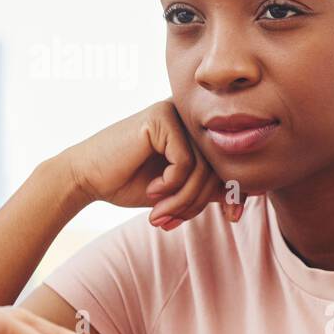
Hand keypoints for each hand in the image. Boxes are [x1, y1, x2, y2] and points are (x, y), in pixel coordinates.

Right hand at [60, 100, 240, 227]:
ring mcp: (174, 112)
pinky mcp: (160, 117)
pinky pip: (185, 161)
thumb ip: (207, 187)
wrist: (85, 179)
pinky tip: (152, 191)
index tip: (233, 218)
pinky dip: (171, 185)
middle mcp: (187, 115)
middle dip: (197, 202)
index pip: (227, 161)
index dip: (234, 191)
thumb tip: (248, 192)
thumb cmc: (128, 183)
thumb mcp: (178, 189)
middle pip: (216, 166)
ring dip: (183, 200)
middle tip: (171, 221)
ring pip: (202, 167)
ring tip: (161, 214)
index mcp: (193, 130)